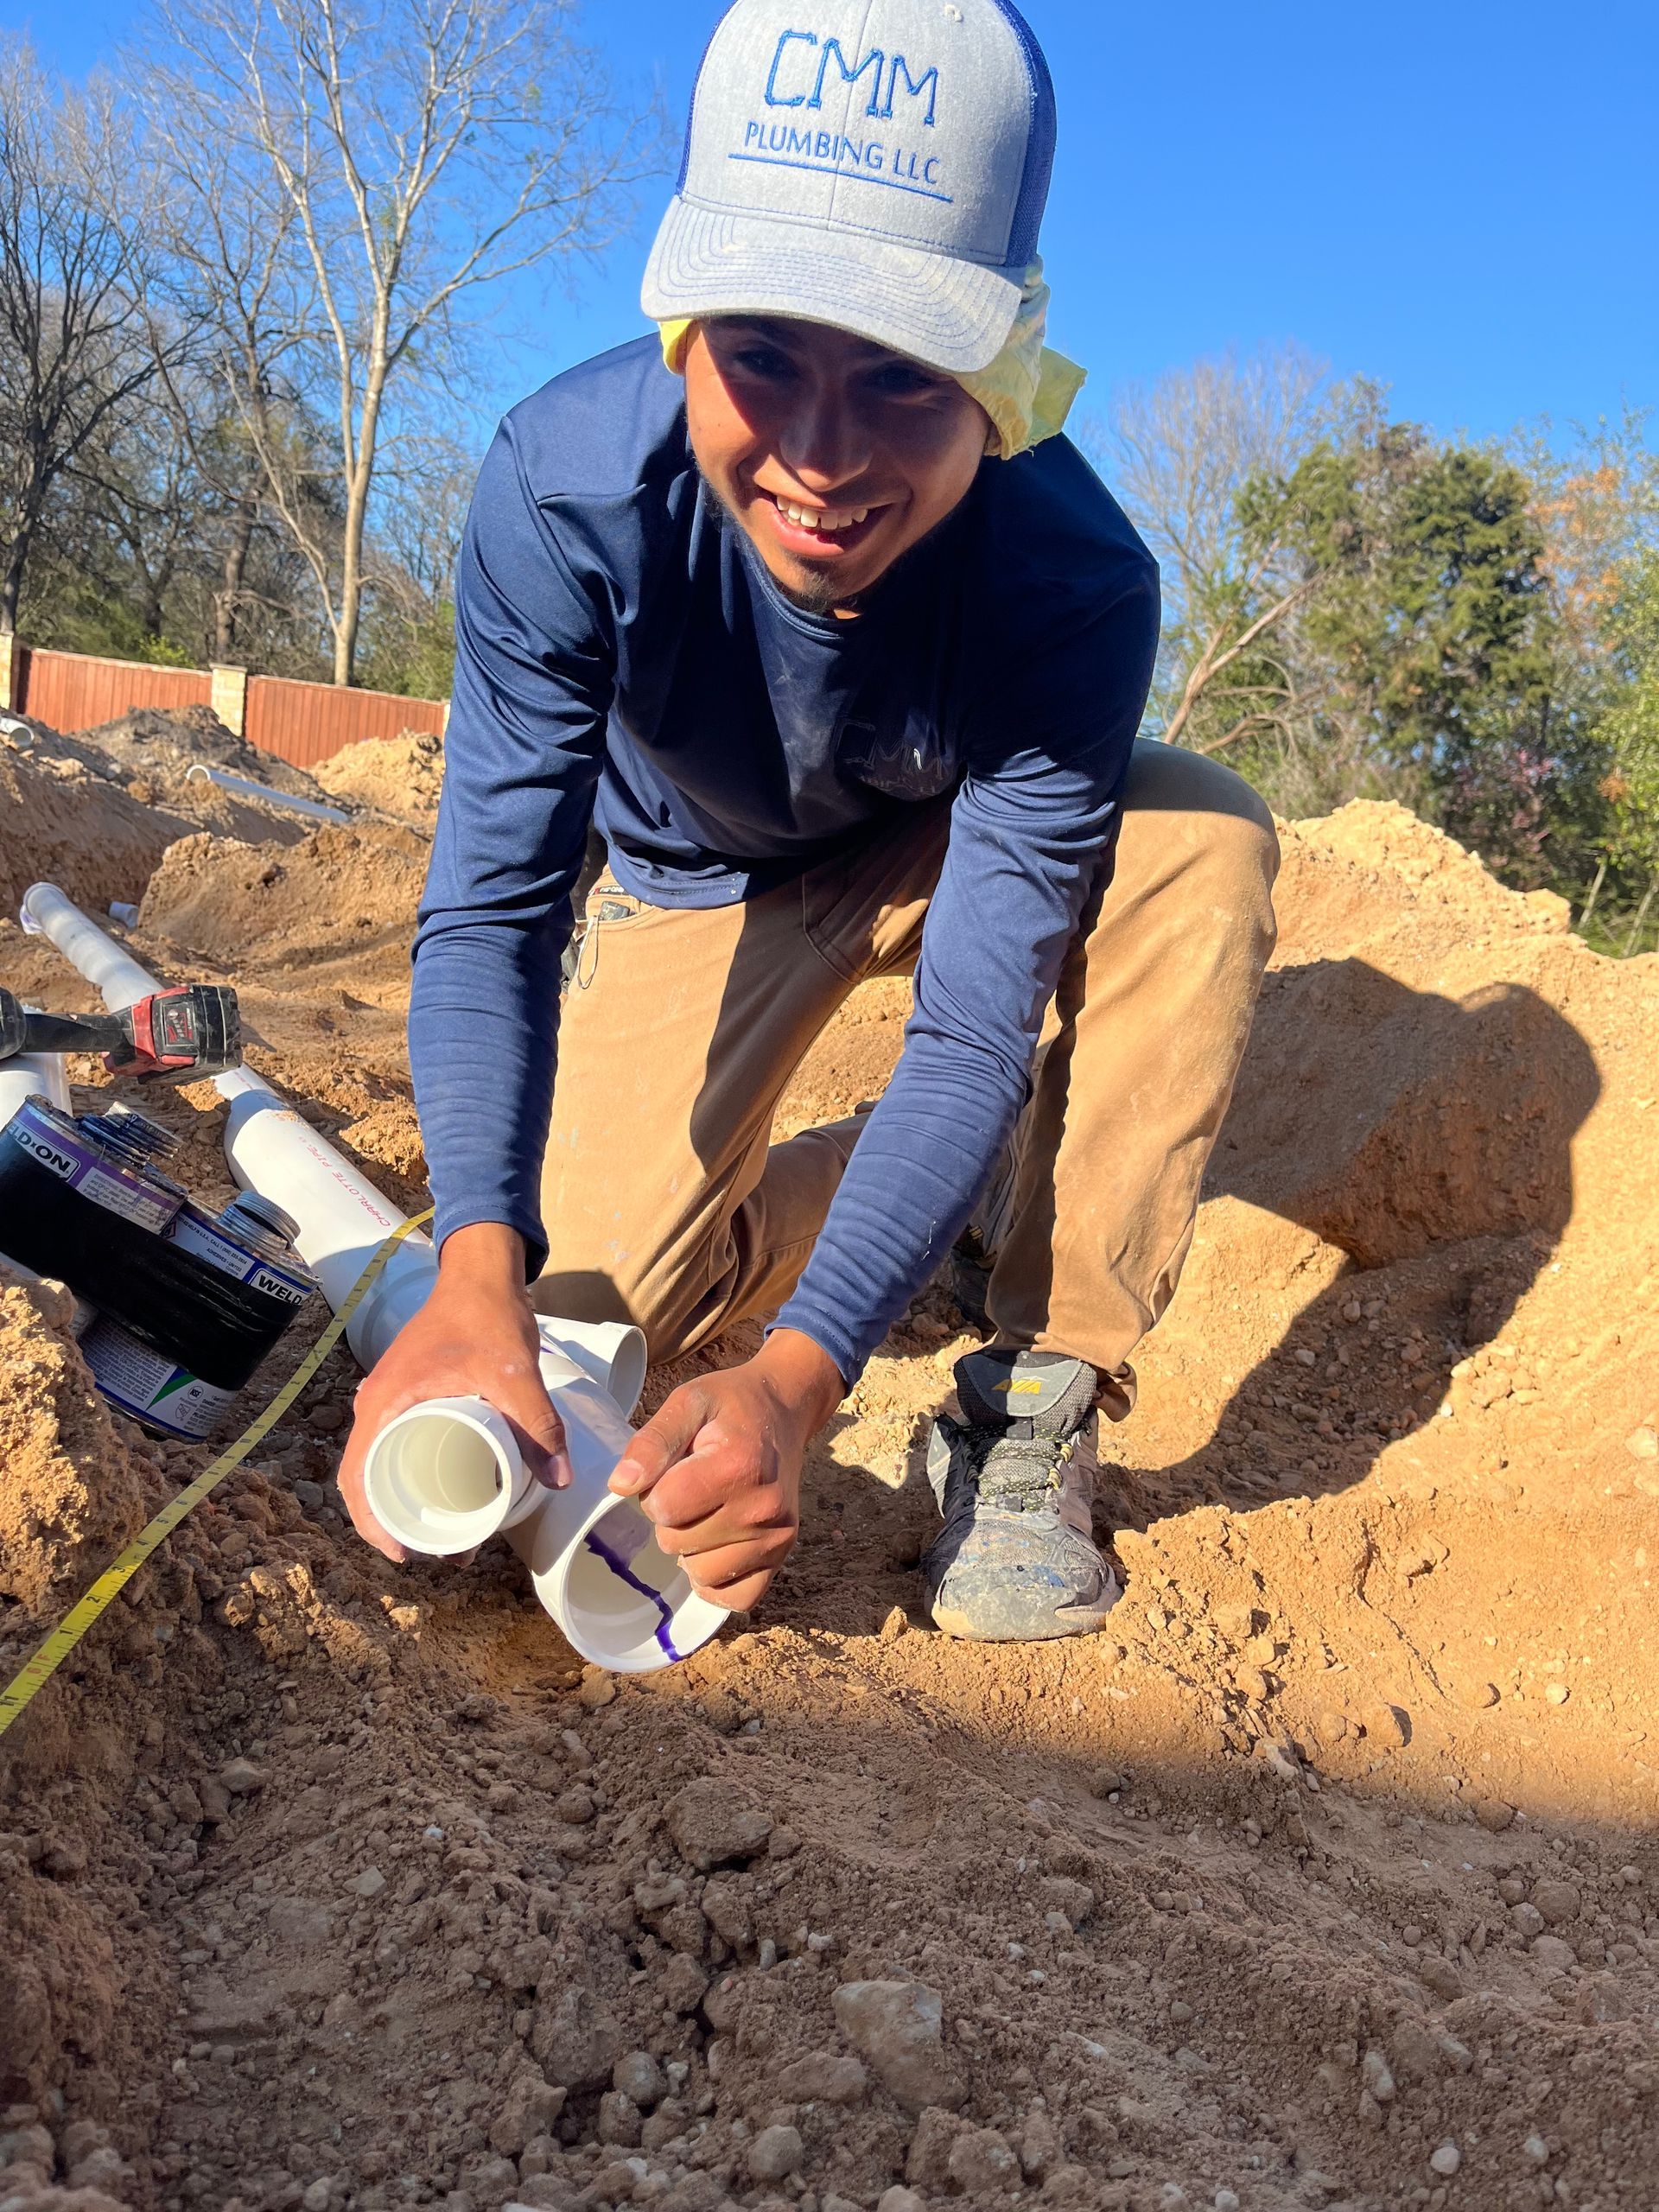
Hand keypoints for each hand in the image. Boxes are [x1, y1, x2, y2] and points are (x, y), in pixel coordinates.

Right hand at [337, 1223, 567, 1562]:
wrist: (481, 1272)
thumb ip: (538, 1424)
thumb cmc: (486, 1316)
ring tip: (450, 1532)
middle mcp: (378, 1404)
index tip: (404, 1554)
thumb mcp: (515, 1374)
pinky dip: (412, 1474)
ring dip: (406, 1502)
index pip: (358, 1477)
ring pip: (383, 1464)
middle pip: (368, 1480)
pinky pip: (397, 1444)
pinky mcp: (409, 1394)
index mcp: (386, 1403)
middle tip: (439, 1552)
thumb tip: (561, 1480)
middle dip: (396, 1523)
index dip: (374, 1524)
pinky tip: (449, 1491)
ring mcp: (391, 1399)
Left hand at [608, 1329, 843, 1611]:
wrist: (783, 1408)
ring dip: (691, 1549)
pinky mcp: (783, 1554)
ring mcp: (778, 1535)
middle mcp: (763, 1507)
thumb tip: (621, 1485)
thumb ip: (652, 1442)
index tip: (675, 1467)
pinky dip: (718, 1579)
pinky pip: (737, 1597)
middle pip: (676, 1543)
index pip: (663, 1508)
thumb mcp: (688, 1402)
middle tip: (693, 1485)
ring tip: (707, 1511)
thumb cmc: (730, 1405)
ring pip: (701, 1574)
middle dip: (671, 1517)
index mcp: (737, 1465)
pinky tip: (716, 1546)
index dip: (655, 1489)